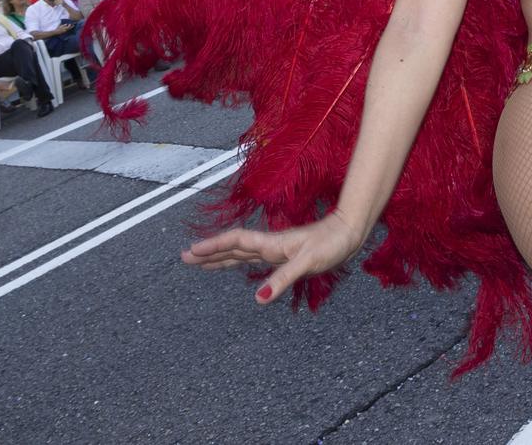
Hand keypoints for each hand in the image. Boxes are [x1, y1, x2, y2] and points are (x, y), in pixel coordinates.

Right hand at [181, 211, 365, 304]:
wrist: (348, 234)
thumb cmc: (330, 244)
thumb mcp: (307, 262)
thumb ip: (283, 279)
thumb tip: (259, 299)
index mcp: (270, 244)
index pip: (235, 242)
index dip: (213, 246)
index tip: (192, 251)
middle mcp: (269, 246)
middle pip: (231, 248)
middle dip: (208, 253)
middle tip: (184, 258)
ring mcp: (274, 251)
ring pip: (239, 253)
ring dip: (218, 256)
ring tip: (199, 261)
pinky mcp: (282, 256)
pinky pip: (251, 258)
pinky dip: (236, 261)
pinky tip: (231, 263)